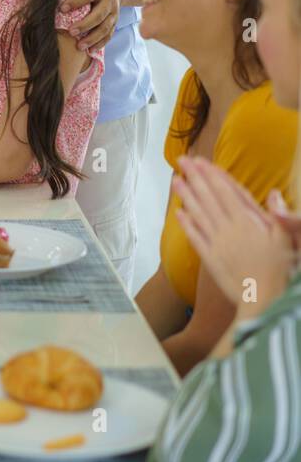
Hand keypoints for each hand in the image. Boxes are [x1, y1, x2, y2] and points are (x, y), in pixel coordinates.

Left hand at [61, 0, 122, 51]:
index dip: (76, 1)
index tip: (62, 8)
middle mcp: (109, 0)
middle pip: (99, 14)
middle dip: (85, 24)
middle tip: (70, 31)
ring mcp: (113, 12)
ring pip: (105, 27)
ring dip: (92, 38)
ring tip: (79, 46)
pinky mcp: (114, 22)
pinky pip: (109, 34)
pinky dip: (100, 43)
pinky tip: (90, 51)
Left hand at [173, 156, 296, 311]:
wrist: (263, 302)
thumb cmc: (279, 273)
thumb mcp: (287, 242)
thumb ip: (279, 218)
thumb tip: (275, 193)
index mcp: (249, 224)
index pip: (227, 193)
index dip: (214, 176)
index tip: (202, 162)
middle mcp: (229, 230)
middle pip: (209, 199)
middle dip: (195, 178)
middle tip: (181, 160)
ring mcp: (217, 244)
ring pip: (199, 214)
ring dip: (186, 196)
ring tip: (175, 180)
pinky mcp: (210, 259)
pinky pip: (195, 238)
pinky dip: (186, 224)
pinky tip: (178, 212)